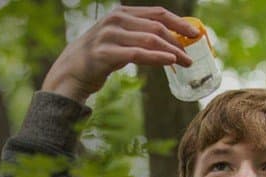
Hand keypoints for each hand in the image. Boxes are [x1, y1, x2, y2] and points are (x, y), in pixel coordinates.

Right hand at [41, 6, 199, 102]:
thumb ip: (136, 36)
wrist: (68, 74)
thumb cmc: (96, 59)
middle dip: (178, 40)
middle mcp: (114, 21)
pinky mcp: (104, 54)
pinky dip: (156, 57)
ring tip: (186, 62)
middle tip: (192, 55)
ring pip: (149, 39)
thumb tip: (168, 42)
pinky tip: (169, 62)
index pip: (157, 13)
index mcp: (120, 14)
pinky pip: (137, 54)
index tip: (196, 33)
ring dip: (172, 51)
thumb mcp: (117, 40)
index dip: (179, 22)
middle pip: (156, 26)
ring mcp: (108, 36)